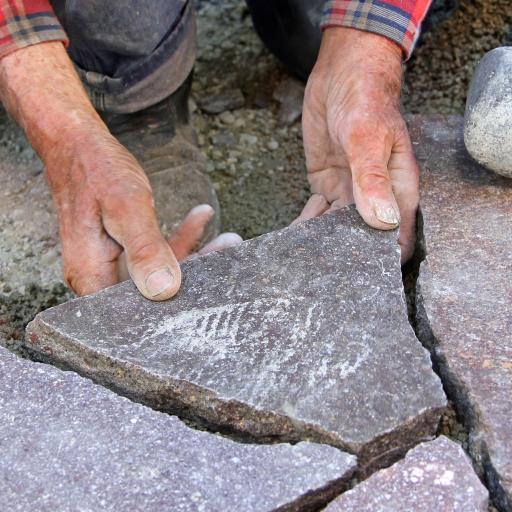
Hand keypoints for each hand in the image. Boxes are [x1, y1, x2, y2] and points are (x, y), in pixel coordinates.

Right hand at [45, 130, 241, 298]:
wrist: (76, 144)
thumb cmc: (95, 169)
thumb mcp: (126, 207)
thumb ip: (144, 249)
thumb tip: (164, 291)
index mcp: (92, 275)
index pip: (137, 308)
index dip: (174, 304)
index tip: (209, 285)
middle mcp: (98, 276)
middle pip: (152, 292)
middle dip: (194, 275)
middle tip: (227, 253)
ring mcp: (110, 264)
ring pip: (158, 272)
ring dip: (193, 254)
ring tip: (227, 239)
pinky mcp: (121, 251)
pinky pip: (155, 253)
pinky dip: (179, 239)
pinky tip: (200, 219)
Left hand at [298, 28, 418, 260]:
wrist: (342, 75)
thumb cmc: (366, 101)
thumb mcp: (368, 138)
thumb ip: (372, 179)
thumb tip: (382, 221)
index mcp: (397, 189)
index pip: (396, 236)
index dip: (383, 259)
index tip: (360, 278)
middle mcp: (374, 196)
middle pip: (363, 238)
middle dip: (345, 256)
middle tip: (320, 276)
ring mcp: (349, 192)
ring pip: (336, 229)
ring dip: (321, 243)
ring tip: (301, 263)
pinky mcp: (326, 184)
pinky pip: (317, 214)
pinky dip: (306, 226)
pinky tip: (292, 239)